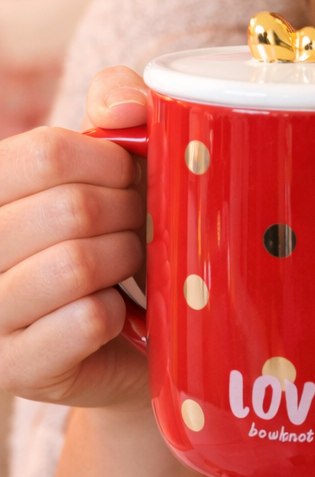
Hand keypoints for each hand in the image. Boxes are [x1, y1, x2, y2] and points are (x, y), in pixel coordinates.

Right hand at [0, 66, 149, 410]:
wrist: (127, 342)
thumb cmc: (112, 236)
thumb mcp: (109, 164)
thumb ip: (114, 109)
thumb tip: (126, 107)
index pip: (46, 154)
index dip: (110, 162)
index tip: (127, 179)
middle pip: (70, 209)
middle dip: (127, 214)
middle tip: (136, 229)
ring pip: (77, 265)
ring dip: (124, 262)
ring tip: (125, 269)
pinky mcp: (15, 368)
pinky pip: (88, 320)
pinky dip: (119, 313)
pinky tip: (114, 315)